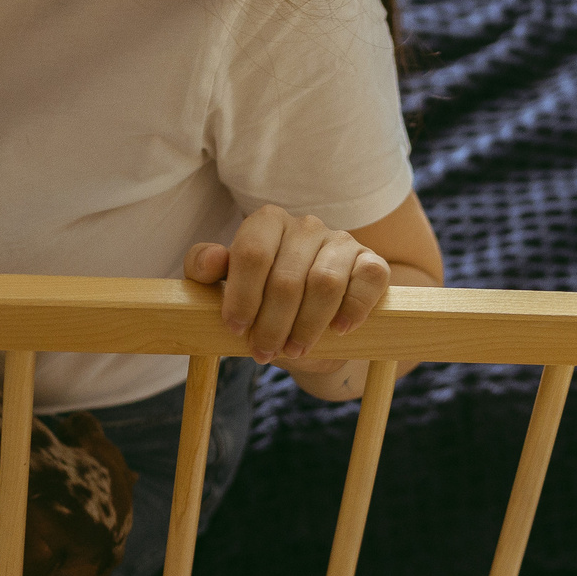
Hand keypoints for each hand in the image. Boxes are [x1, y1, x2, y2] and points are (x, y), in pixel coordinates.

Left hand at [185, 204, 391, 379]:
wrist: (313, 325)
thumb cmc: (264, 304)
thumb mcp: (226, 289)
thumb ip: (204, 271)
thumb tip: (212, 259)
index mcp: (267, 222)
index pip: (252, 253)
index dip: (243, 296)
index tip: (236, 329)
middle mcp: (306, 225)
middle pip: (287, 278)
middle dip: (272, 324)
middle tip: (264, 352)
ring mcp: (342, 241)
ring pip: (325, 284)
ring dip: (307, 326)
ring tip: (295, 350)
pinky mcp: (372, 262)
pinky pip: (368, 280)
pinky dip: (352, 309)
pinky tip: (338, 330)